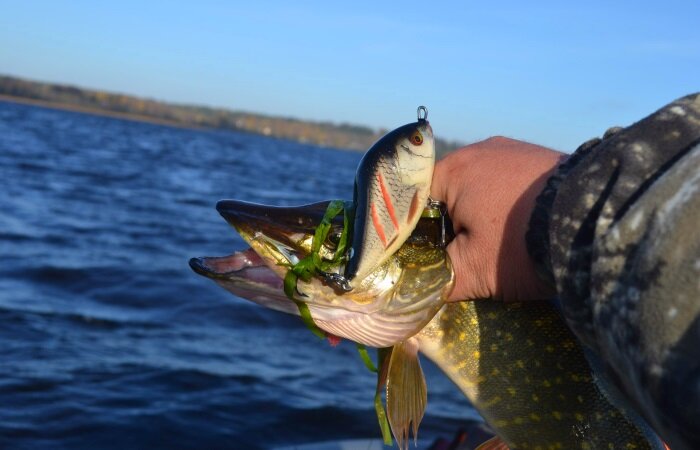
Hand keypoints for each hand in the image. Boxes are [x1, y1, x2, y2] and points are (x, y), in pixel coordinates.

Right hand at [431, 137, 565, 301]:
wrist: (599, 222)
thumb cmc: (522, 244)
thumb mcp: (474, 271)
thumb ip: (438, 280)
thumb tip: (419, 291)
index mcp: (454, 170)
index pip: (415, 200)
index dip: (416, 232)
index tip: (425, 257)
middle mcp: (480, 149)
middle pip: (449, 192)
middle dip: (452, 224)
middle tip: (462, 256)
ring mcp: (514, 149)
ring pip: (481, 186)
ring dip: (482, 213)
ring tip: (497, 243)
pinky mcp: (542, 157)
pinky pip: (510, 180)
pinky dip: (508, 203)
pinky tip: (521, 226)